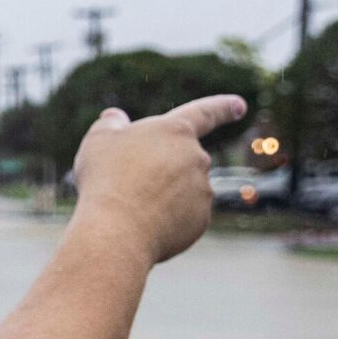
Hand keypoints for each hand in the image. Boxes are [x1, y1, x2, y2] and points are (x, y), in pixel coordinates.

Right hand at [69, 94, 245, 264]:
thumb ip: (110, 124)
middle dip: (161, 169)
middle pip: (181, 159)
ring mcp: (203, 190)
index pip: (205, 113)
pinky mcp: (200, 220)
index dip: (222, 107)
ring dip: (162, 194)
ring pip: (182, 189)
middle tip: (128, 182)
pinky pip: (184, 215)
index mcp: (175, 132)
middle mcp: (197, 158)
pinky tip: (144, 224)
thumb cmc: (106, 180)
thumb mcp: (97, 142)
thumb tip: (115, 118)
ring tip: (131, 207)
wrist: (116, 232)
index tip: (239, 106)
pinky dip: (167, 218)